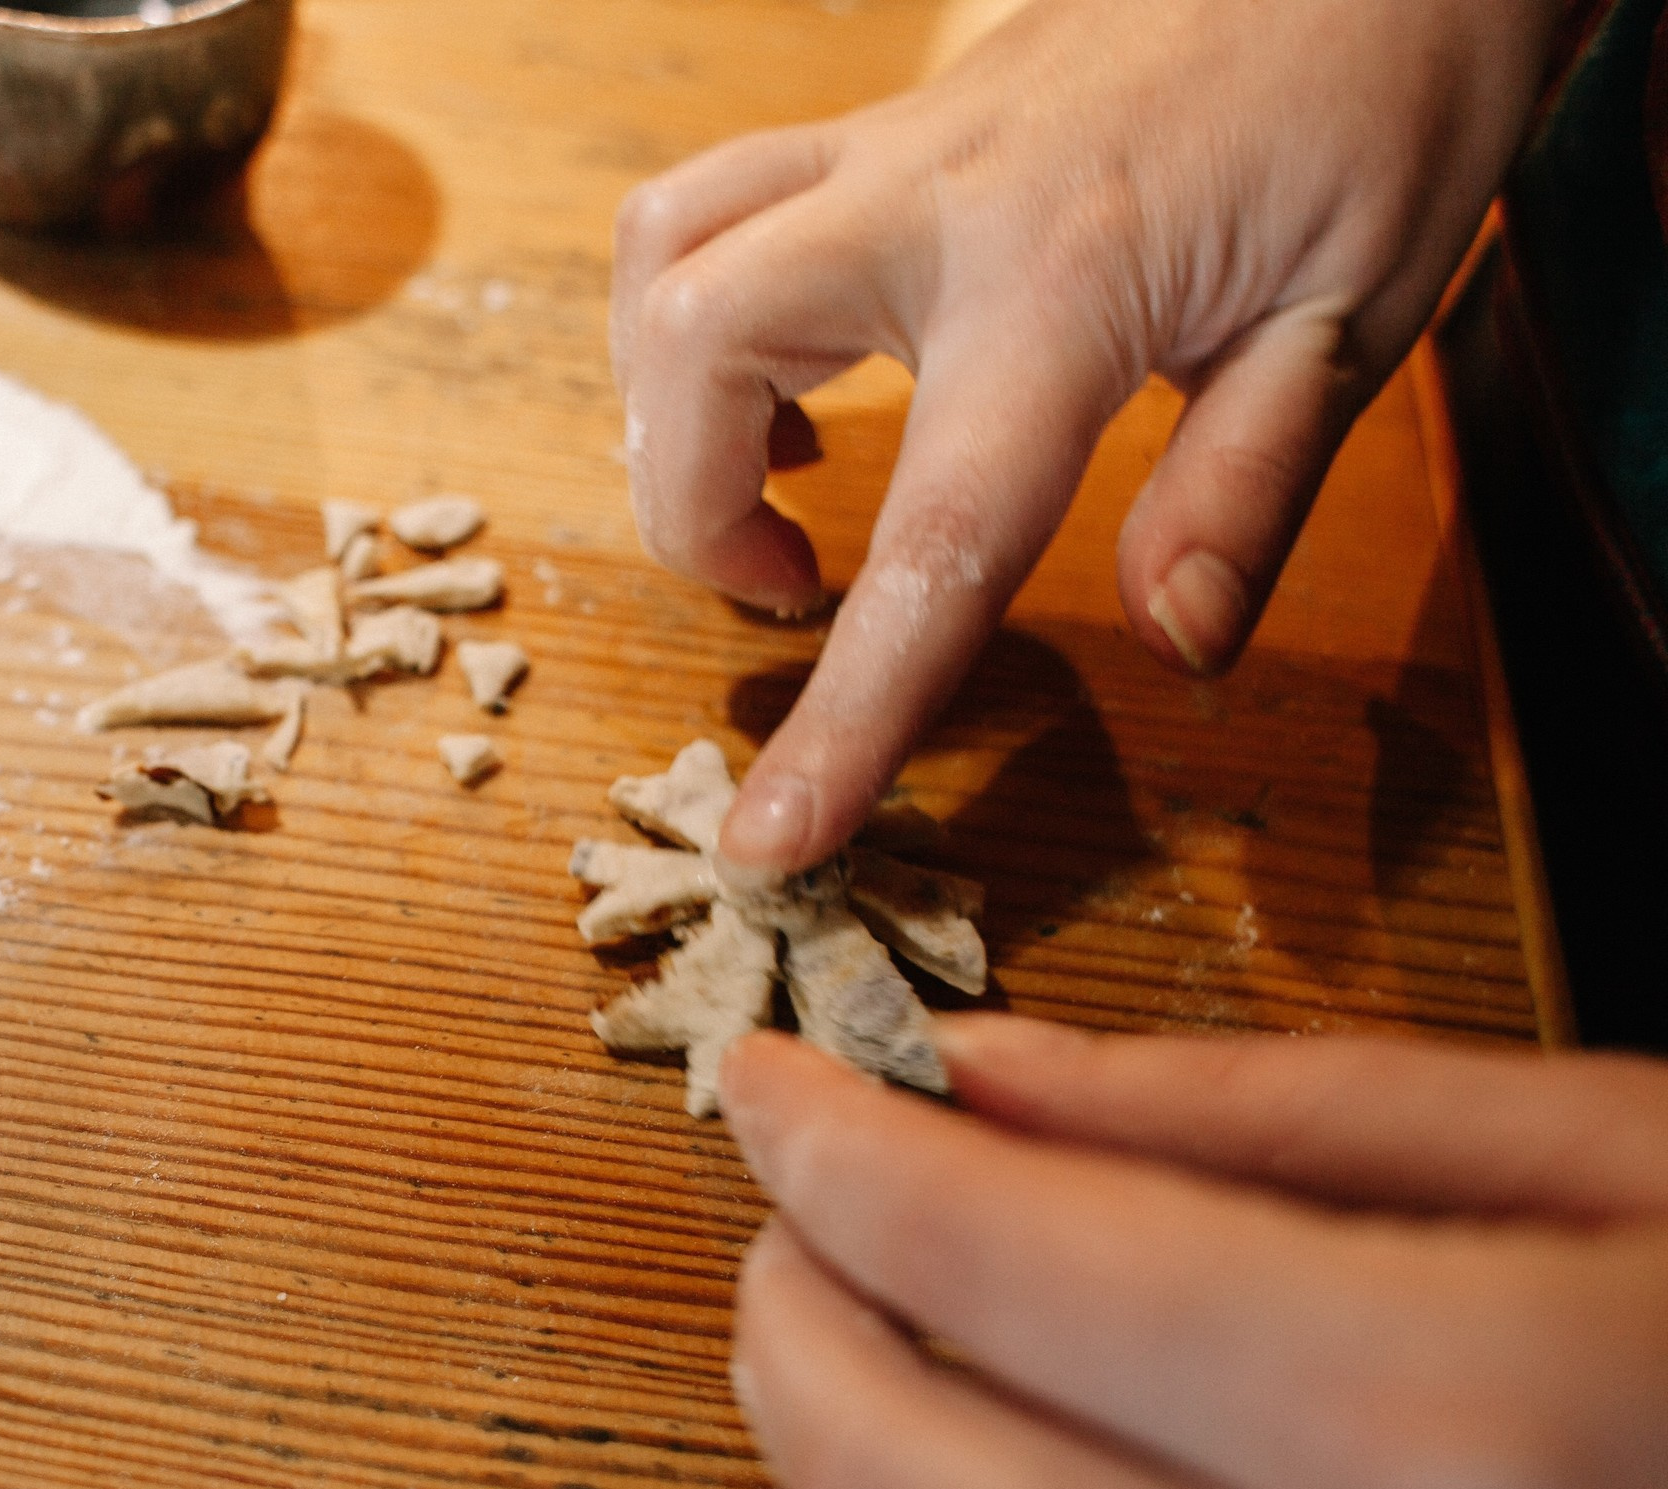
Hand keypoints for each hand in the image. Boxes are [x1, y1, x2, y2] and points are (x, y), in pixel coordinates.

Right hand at [612, 0, 1560, 872]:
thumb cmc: (1385, 87)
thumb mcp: (1363, 303)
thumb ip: (1248, 482)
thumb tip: (1176, 645)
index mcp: (1068, 277)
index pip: (934, 538)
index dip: (845, 713)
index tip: (768, 841)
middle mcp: (936, 199)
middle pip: (694, 355)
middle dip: (693, 513)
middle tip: (791, 589)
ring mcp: (892, 142)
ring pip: (662, 259)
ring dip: (670, 406)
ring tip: (777, 488)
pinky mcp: (884, 119)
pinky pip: (710, 202)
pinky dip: (693, 310)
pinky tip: (800, 380)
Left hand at [721, 1016, 1667, 1488]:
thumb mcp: (1620, 1165)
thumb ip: (1261, 1121)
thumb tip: (976, 1072)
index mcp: (1449, 1433)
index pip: (988, 1251)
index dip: (825, 1141)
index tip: (765, 1073)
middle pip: (884, 1472)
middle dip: (785, 1303)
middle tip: (804, 1201)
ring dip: (825, 1486)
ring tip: (882, 1356)